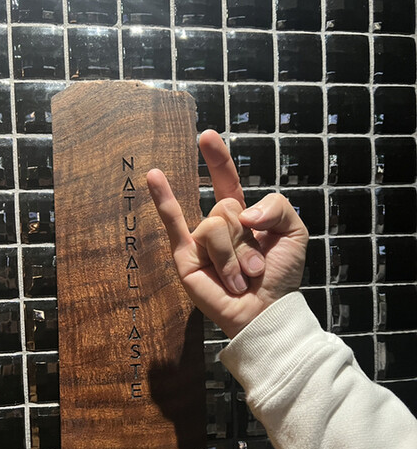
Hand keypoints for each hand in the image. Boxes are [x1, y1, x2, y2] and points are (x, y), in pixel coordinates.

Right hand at [147, 130, 308, 338]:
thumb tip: (244, 212)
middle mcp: (218, 226)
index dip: (217, 160)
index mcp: (242, 218)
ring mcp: (199, 241)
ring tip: (241, 280)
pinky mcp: (185, 258)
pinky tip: (154, 177)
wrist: (267, 311)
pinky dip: (164, 201)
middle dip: (247, 239)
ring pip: (214, 227)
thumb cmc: (281, 275)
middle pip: (226, 207)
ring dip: (234, 257)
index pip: (225, 181)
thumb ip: (278, 207)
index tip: (206, 137)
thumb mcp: (294, 232)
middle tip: (256, 268)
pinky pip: (174, 225)